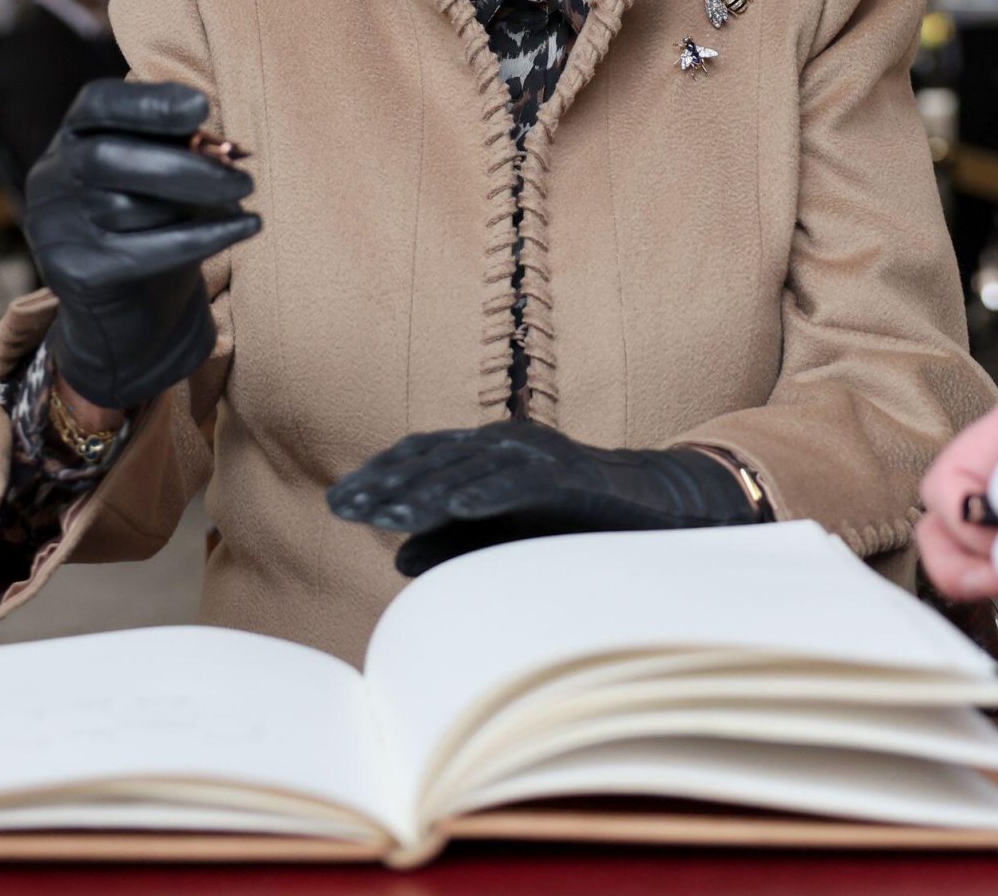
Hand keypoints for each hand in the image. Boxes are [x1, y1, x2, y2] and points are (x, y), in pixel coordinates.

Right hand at [24, 79, 259, 409]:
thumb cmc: (155, 223)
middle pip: (106, 158)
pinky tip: (247, 227)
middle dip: (182, 164)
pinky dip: (203, 238)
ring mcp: (55, 228)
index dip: (148, 102)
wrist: (129, 310)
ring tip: (242, 197)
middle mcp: (51, 178)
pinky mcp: (74, 273)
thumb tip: (230, 149)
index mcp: (73, 137)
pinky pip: (143, 251)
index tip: (201, 107)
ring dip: (195, 200)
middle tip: (244, 177)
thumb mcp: (165, 178)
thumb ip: (184, 151)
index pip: (97, 105)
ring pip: (125, 206)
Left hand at [328, 422, 763, 576]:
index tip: (340, 503)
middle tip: (345, 507)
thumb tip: (396, 556)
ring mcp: (541, 455)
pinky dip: (490, 492)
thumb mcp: (503, 535)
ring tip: (386, 514)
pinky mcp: (572, 476)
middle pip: (436, 457)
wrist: (657, 510)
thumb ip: (453, 541)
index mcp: (487, 450)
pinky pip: (524, 482)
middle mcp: (508, 442)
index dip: (381, 475)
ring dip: (426, 490)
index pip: (422, 455)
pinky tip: (458, 509)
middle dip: (388, 483)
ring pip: (472, 467)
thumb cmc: (573, 522)